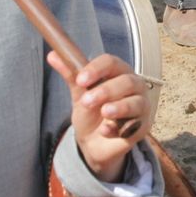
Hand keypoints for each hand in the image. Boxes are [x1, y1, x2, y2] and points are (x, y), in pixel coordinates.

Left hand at [46, 51, 152, 182]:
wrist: (94, 142)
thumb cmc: (91, 112)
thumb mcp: (79, 93)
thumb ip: (71, 74)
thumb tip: (53, 54)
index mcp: (118, 72)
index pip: (112, 62)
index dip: (97, 69)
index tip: (81, 80)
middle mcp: (134, 85)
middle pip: (127, 81)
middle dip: (107, 90)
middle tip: (87, 101)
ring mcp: (141, 106)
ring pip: (136, 102)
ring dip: (120, 107)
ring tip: (104, 112)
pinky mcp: (142, 126)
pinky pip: (134, 126)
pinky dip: (117, 129)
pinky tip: (105, 131)